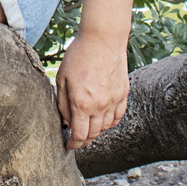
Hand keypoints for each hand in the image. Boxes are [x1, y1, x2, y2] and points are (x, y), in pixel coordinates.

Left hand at [55, 31, 128, 149]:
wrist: (103, 39)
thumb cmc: (78, 55)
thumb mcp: (62, 78)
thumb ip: (63, 103)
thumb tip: (66, 122)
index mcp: (81, 103)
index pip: (79, 136)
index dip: (73, 145)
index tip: (69, 146)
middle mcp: (99, 106)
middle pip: (94, 134)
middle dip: (84, 138)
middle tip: (77, 136)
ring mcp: (114, 100)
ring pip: (106, 127)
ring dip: (96, 130)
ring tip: (88, 125)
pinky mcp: (123, 93)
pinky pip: (118, 116)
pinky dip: (110, 121)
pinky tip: (103, 117)